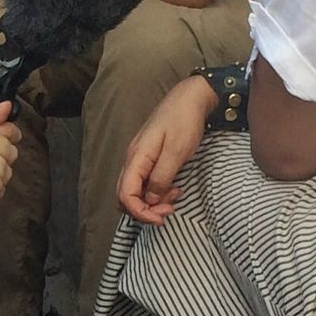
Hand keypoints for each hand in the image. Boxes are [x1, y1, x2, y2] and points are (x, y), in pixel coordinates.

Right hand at [117, 77, 215, 224]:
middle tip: (169, 211)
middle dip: (145, 210)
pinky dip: (157, 192)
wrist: (190, 97)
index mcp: (136, 158)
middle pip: (125, 196)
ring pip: (135, 190)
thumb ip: (161, 178)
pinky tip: (174, 188)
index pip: (125, 195)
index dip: (140, 213)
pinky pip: (145, 182)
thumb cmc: (183, 121)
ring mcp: (140, 158)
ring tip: (175, 197)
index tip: (162, 218)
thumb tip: (150, 201)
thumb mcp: (176, 152)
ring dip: (152, 202)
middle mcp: (133, 159)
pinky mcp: (149, 157)